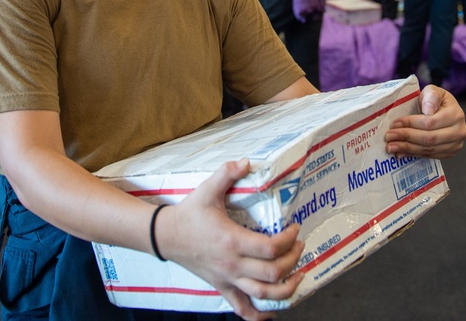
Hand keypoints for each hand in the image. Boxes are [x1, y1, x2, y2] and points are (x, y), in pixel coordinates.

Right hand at [159, 160, 304, 319]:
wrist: (165, 236)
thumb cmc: (188, 214)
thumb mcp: (207, 190)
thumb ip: (226, 173)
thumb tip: (246, 161)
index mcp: (232, 241)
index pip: (270, 248)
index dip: (289, 240)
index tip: (295, 228)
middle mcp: (232, 264)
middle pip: (272, 273)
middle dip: (293, 260)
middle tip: (299, 246)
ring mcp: (227, 279)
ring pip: (262, 295)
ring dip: (285, 289)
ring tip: (298, 276)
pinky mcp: (221, 286)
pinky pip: (241, 308)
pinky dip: (258, 315)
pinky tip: (271, 313)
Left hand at [385, 85, 465, 158]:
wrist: (445, 112)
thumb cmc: (436, 100)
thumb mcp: (433, 91)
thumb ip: (431, 96)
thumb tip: (428, 110)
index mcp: (456, 114)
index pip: (430, 122)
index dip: (411, 124)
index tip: (395, 124)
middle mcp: (459, 131)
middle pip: (429, 138)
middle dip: (406, 137)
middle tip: (389, 136)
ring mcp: (455, 144)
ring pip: (429, 149)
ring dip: (407, 148)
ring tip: (391, 146)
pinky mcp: (449, 153)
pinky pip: (430, 155)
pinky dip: (414, 154)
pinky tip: (401, 152)